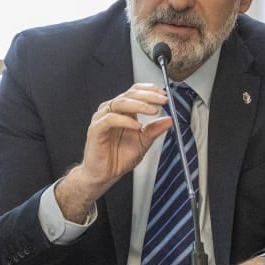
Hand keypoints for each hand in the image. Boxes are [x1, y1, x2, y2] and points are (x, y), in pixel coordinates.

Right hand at [55, 84, 171, 222]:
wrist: (104, 174)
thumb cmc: (118, 158)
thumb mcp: (143, 142)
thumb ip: (154, 130)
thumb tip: (169, 120)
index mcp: (123, 111)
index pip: (135, 92)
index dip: (150, 90)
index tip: (164, 95)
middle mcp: (112, 111)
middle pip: (129, 94)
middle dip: (148, 96)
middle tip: (162, 100)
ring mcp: (102, 119)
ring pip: (120, 103)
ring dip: (139, 105)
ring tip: (153, 110)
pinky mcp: (96, 129)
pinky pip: (110, 119)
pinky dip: (125, 120)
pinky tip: (136, 125)